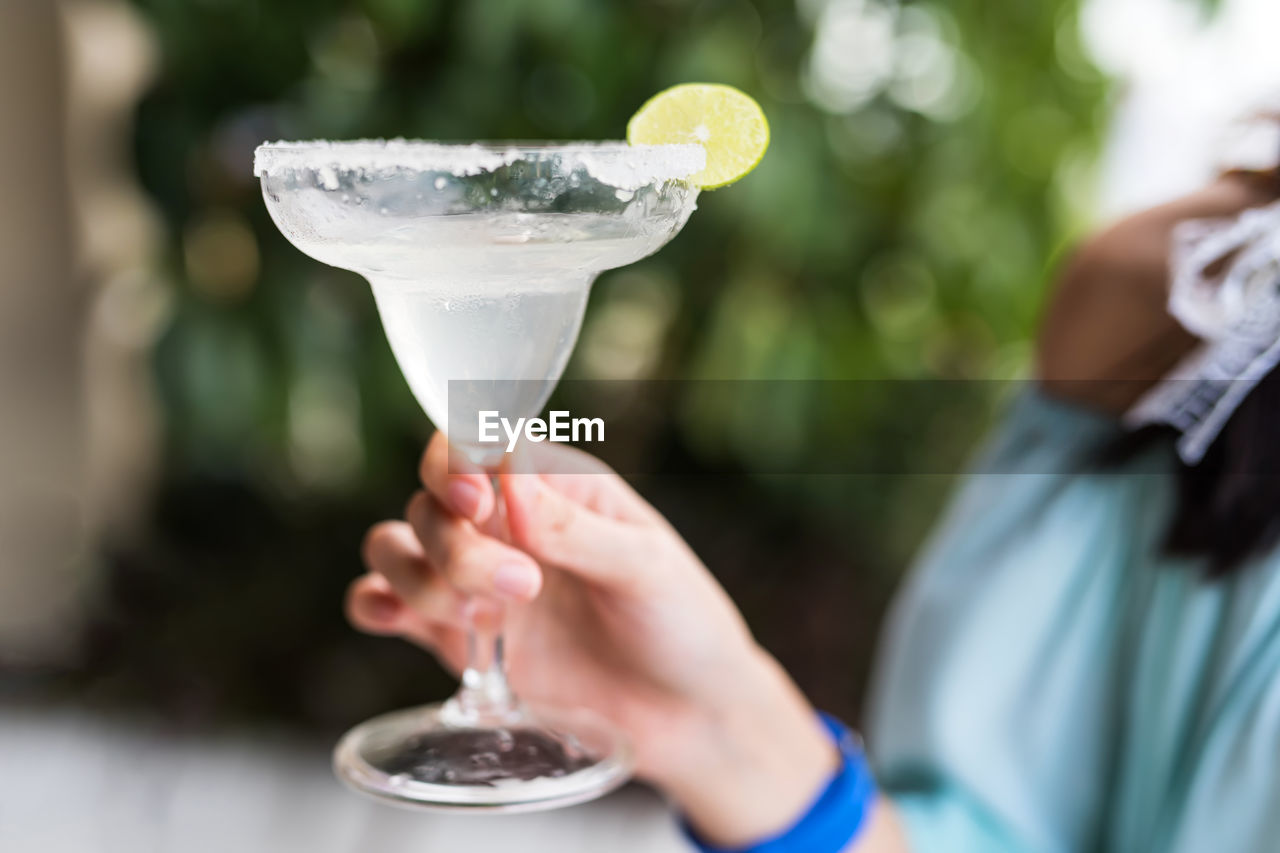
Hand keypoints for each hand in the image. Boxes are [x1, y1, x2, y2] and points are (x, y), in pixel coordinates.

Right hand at [346, 433, 837, 845]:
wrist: (686, 716)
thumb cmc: (681, 623)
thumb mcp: (647, 568)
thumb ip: (576, 529)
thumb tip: (509, 479)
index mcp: (554, 484)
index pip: (478, 443)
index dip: (457, 463)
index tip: (474, 500)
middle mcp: (505, 523)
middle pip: (432, 502)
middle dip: (457, 547)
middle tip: (523, 589)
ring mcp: (475, 580)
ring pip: (396, 546)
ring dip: (420, 578)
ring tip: (484, 622)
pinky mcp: (456, 637)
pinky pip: (384, 604)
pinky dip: (376, 604)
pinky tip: (397, 620)